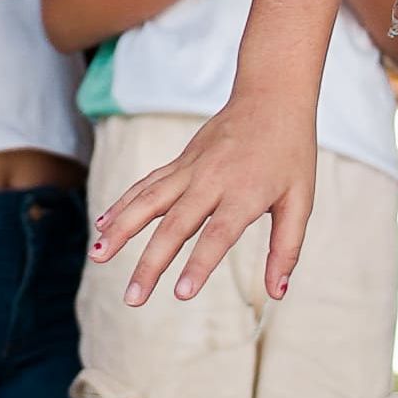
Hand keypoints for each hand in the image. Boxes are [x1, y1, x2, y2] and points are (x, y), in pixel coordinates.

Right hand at [91, 93, 321, 307]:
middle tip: (132, 299)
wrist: (271, 98)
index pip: (217, 235)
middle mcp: (211, 181)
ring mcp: (190, 169)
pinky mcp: (179, 162)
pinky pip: (146, 185)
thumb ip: (287, 248)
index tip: (180, 294)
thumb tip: (276, 293)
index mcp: (245, 194)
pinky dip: (123, 203)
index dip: (198, 265)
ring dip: (121, 230)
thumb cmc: (291, 153)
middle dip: (150, 264)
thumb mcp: (300, 201)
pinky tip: (103, 225)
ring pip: (148, 201)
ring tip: (97, 256)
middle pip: (174, 226)